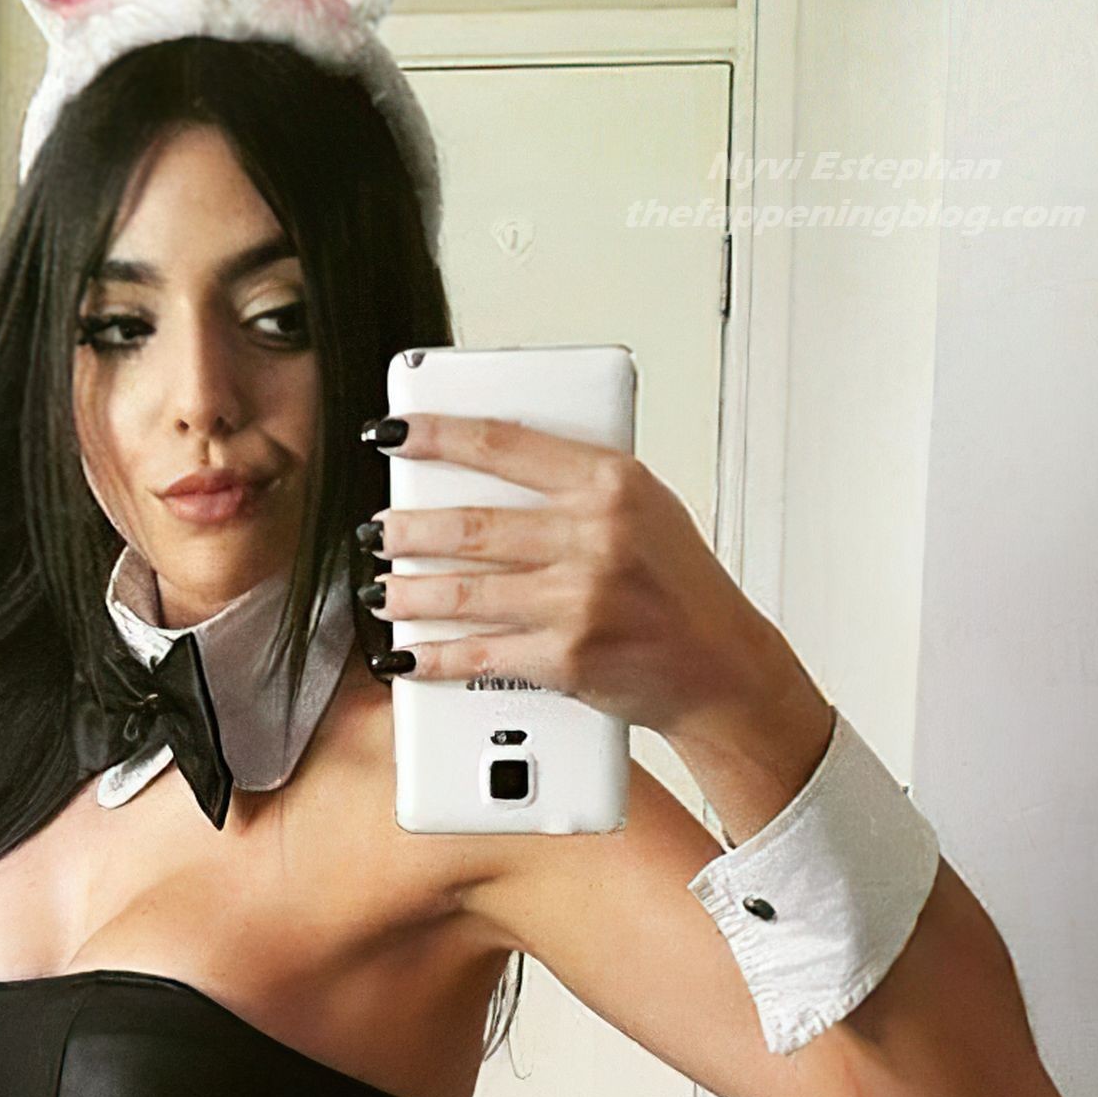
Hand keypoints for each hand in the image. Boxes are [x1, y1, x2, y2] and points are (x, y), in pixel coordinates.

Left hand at [359, 413, 804, 738]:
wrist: (718, 664)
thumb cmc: (677, 586)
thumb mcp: (642, 508)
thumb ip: (573, 486)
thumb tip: (483, 473)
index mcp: (610, 484)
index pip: (504, 444)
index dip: (438, 434)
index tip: (394, 432)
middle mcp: (595, 536)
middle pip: (472, 524)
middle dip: (409, 529)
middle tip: (378, 529)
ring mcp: (579, 599)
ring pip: (465, 592)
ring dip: (410, 594)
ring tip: (383, 591)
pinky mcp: (566, 656)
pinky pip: (480, 654)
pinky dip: (435, 658)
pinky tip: (407, 655)